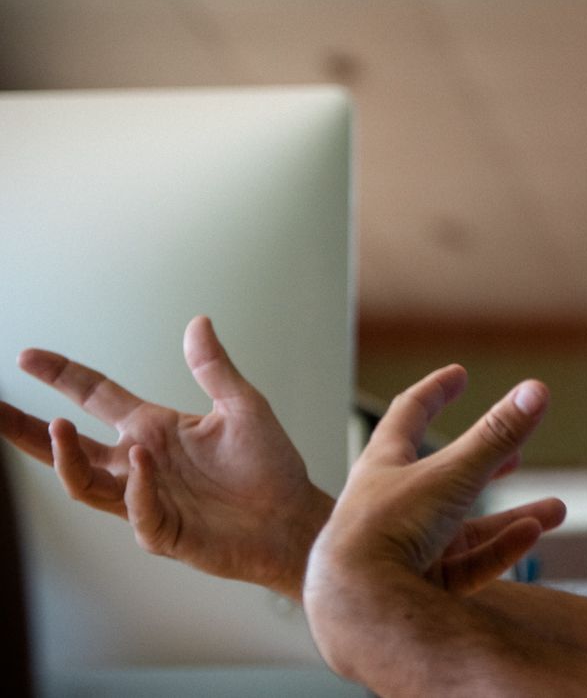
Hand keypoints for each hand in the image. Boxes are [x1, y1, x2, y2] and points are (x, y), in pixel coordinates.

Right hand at [0, 315, 331, 598]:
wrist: (292, 518)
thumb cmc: (269, 466)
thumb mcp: (244, 407)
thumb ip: (214, 368)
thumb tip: (197, 321)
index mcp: (153, 429)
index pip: (95, 397)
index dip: (61, 376)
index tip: (26, 356)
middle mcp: (139, 463)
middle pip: (67, 447)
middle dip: (26, 429)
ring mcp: (144, 500)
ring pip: (85, 483)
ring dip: (69, 457)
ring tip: (59, 426)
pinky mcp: (162, 532)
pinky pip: (137, 512)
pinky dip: (136, 488)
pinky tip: (141, 465)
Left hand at [304, 366, 561, 682]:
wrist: (358, 608)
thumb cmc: (386, 532)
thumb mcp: (453, 474)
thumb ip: (497, 435)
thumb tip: (536, 391)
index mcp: (384, 467)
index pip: (407, 416)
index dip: (435, 392)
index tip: (458, 376)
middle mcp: (391, 507)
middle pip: (443, 477)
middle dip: (483, 463)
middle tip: (513, 452)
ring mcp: (405, 551)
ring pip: (464, 529)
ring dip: (510, 518)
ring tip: (554, 510)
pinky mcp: (420, 589)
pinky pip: (467, 566)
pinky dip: (500, 550)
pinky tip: (530, 535)